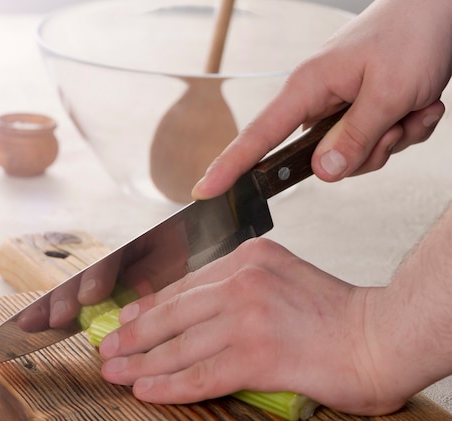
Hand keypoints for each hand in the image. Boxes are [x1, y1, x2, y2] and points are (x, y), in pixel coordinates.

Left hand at [99, 237, 408, 414]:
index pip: (184, 286)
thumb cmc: (337, 316)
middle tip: (107, 350)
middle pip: (171, 314)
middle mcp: (243, 282)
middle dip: (132, 336)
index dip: (147, 308)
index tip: (124, 321)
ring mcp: (247, 318)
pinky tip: (145, 391)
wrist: (383, 336)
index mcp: (249, 259)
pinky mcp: (256, 356)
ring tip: (115, 373)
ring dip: (140, 364)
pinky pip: (199, 375)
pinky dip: (168, 386)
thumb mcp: (283, 279)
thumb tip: (197, 315)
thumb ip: (241, 289)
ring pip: (177, 346)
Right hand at [193, 0, 451, 197]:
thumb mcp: (388, 91)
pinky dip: (405, 132)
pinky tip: (419, 107)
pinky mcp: (361, 112)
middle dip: (365, 153)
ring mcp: (340, 109)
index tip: (204, 190)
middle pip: (319, 160)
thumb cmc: (415, 30)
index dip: (228, 167)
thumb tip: (324, 172)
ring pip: (353, 157)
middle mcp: (318, 101)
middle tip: (395, 125)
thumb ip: (354, 137)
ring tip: (413, 108)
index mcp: (308, 88)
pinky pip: (376, 145)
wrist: (445, 6)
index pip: (257, 136)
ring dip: (391, 140)